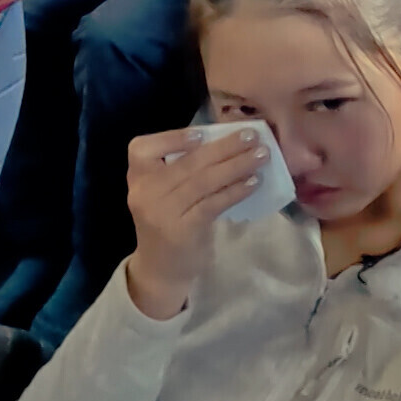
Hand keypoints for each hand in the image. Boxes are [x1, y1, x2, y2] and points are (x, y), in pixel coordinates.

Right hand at [122, 127, 265, 318]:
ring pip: (204, 181)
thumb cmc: (169, 221)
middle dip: (224, 147)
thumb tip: (226, 139)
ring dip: (237, 166)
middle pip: (187, 163)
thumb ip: (181, 168)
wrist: (161, 268)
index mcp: (138, 177)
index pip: (142, 149)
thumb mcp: (164, 193)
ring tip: (262, 156)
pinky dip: (236, 190)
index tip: (203, 132)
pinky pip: (213, 204)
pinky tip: (254, 182)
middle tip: (252, 136)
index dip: (173, 138)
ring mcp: (162, 212)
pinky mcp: (182, 230)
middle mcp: (144, 192)